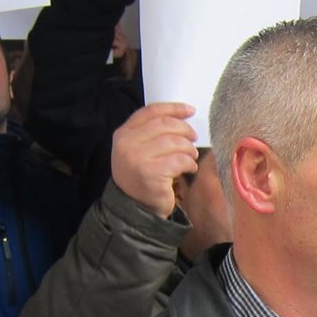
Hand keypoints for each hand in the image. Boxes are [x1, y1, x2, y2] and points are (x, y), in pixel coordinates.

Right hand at [110, 103, 197, 217]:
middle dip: (185, 130)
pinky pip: (179, 160)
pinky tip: (189, 168)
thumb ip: (152, 133)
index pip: (150, 112)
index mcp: (123, 134)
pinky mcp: (151, 173)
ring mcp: (137, 158)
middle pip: (165, 124)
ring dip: (189, 149)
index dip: (173, 108)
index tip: (190, 111)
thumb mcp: (140, 150)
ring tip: (191, 157)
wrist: (135, 207)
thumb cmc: (143, 176)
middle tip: (193, 138)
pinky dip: (189, 163)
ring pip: (174, 142)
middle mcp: (127, 144)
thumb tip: (183, 117)